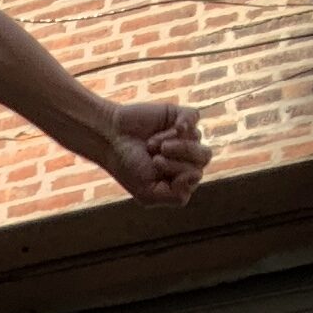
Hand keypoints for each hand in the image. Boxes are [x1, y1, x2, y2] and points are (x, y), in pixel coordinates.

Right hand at [76, 99, 206, 206]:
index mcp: (182, 176)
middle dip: (177, 158)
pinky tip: (174, 127)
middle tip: (155, 158)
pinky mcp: (179, 115)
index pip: (196, 175)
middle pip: (203, 157)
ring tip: (152, 144)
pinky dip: (183, 123)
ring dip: (173, 143)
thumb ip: (176, 196)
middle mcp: (187, 156)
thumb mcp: (148, 193)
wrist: (109, 138)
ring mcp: (185, 135)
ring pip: (197, 138)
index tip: (154, 168)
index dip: (178, 173)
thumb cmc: (127, 166)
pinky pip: (193, 117)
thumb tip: (197, 174)